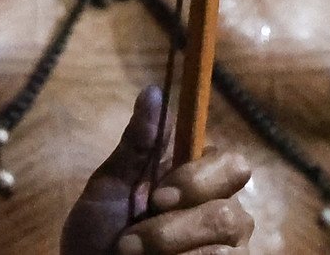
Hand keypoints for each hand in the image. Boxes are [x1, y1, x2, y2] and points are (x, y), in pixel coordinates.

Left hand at [61, 87, 255, 254]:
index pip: (231, 165)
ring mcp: (227, 254)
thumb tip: (153, 90)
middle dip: (176, 229)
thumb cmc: (98, 235)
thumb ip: (136, 143)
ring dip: (167, 252)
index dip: (197, 180)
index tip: (157, 195)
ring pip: (223, 251)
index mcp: (199, 182)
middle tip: (132, 240)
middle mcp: (223, 215)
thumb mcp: (109, 187)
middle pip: (231, 214)